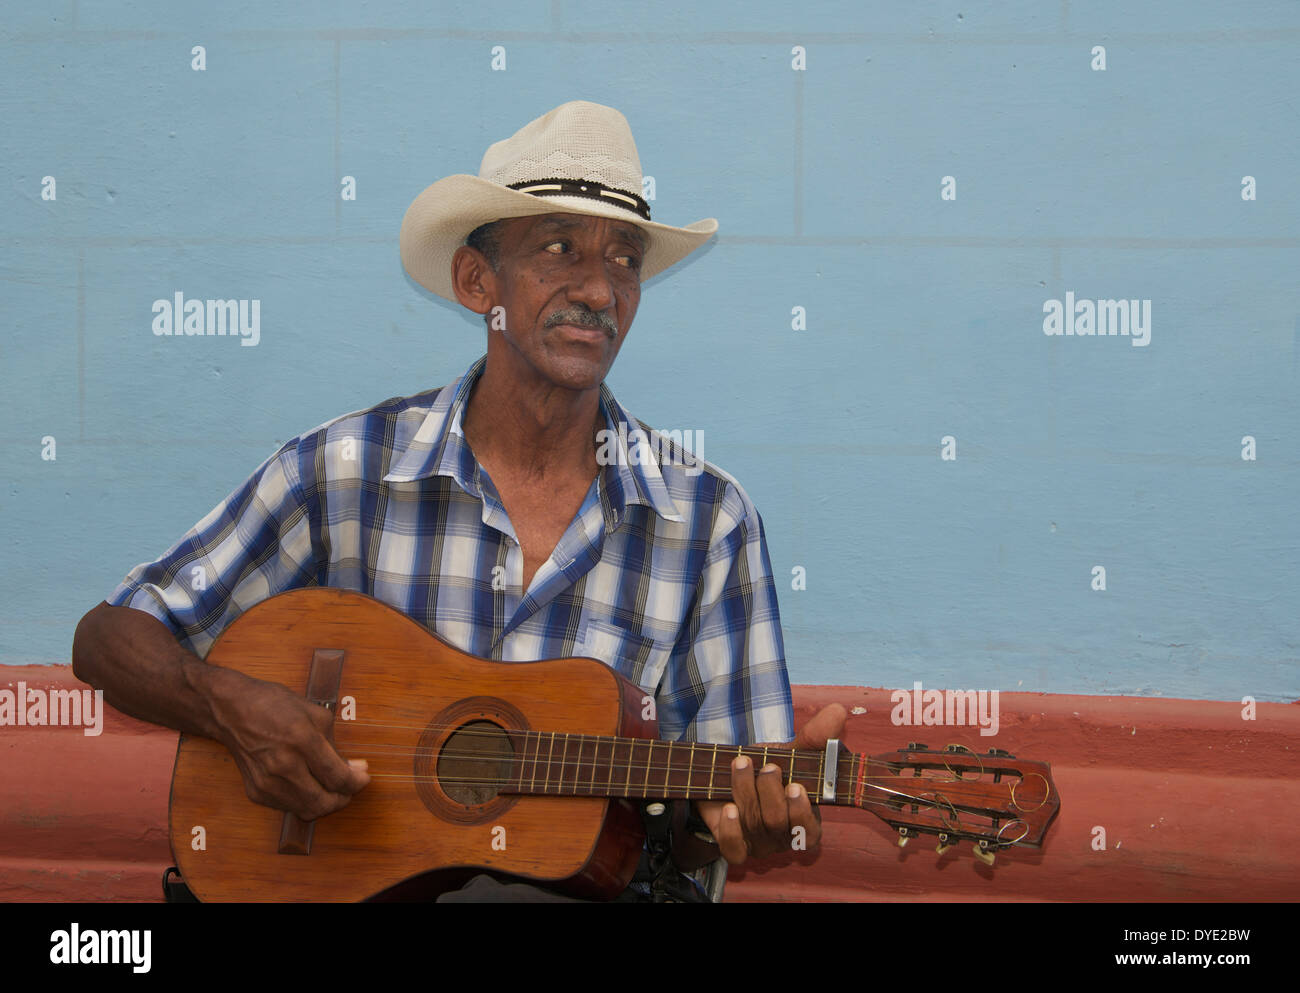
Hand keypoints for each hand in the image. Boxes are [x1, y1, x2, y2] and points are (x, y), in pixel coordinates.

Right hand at [205, 666, 369, 820]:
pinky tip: (306, 784)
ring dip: (324, 802)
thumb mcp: (315, 714)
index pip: (338, 778)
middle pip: (324, 803)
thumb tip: (354, 769)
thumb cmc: (275, 705)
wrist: (231, 710)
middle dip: (343, 798)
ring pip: (307, 810)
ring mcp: (267, 782)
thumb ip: (336, 745)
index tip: (364, 778)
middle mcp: (283, 766)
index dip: (357, 783)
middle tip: (349, 787)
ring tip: (330, 785)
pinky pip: (289, 806)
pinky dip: (303, 800)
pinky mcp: (256, 792)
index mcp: (302, 741)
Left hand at [694, 703, 845, 864]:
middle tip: (768, 767)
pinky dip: (730, 829)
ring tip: (741, 763)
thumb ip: (815, 737)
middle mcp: (784, 838)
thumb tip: (838, 711)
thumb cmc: (770, 768)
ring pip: (754, 826)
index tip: (795, 786)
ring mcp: (759, 845)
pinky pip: (733, 850)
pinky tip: (729, 807)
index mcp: (806, 822)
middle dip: (770, 792)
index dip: (801, 813)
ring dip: (746, 791)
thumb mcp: (793, 752)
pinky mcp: (734, 846)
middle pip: (778, 824)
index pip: (810, 833)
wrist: (733, 774)